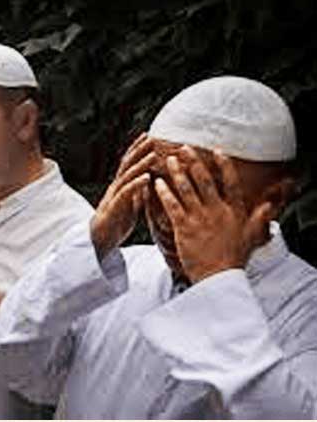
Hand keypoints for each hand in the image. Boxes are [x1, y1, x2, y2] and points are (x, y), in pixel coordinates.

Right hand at [91, 133, 154, 258]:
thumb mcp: (130, 205)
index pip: (129, 163)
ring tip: (152, 155)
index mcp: (121, 186)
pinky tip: (146, 178)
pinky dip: (137, 184)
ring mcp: (114, 197)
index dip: (137, 150)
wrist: (99, 241)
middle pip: (127, 164)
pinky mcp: (114, 208)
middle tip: (151, 137)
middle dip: (138, 150)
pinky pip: (126, 193)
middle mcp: (116, 188)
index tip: (148, 137)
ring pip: (127, 176)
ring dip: (140, 164)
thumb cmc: (115, 224)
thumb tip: (148, 184)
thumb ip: (137, 194)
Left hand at [154, 147, 278, 282]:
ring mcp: (199, 218)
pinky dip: (164, 193)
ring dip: (176, 172)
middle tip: (184, 147)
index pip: (230, 183)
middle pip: (204, 180)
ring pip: (186, 189)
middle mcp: (217, 211)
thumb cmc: (233, 260)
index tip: (217, 151)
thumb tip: (270, 207)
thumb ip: (258, 219)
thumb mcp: (251, 237)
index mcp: (233, 212)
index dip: (224, 166)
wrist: (218, 277)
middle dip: (193, 161)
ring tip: (168, 159)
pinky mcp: (184, 227)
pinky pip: (172, 205)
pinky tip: (156, 183)